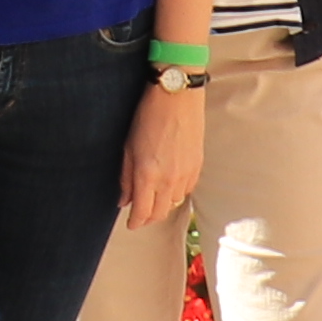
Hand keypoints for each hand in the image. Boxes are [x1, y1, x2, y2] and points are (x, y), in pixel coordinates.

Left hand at [118, 78, 211, 230]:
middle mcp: (168, 180)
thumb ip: (126, 177)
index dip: (135, 222)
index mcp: (147, 175)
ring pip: (174, 203)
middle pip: (159, 213)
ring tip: (154, 196)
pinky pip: (187, 190)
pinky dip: (176, 192)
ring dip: (163, 204)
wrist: (177, 97)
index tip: (131, 223)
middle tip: (140, 214)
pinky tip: (169, 183)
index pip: (142, 212)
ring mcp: (185, 174)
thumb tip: (124, 200)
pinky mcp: (197, 167)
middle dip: (148, 217)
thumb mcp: (128, 146)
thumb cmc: (148, 116)